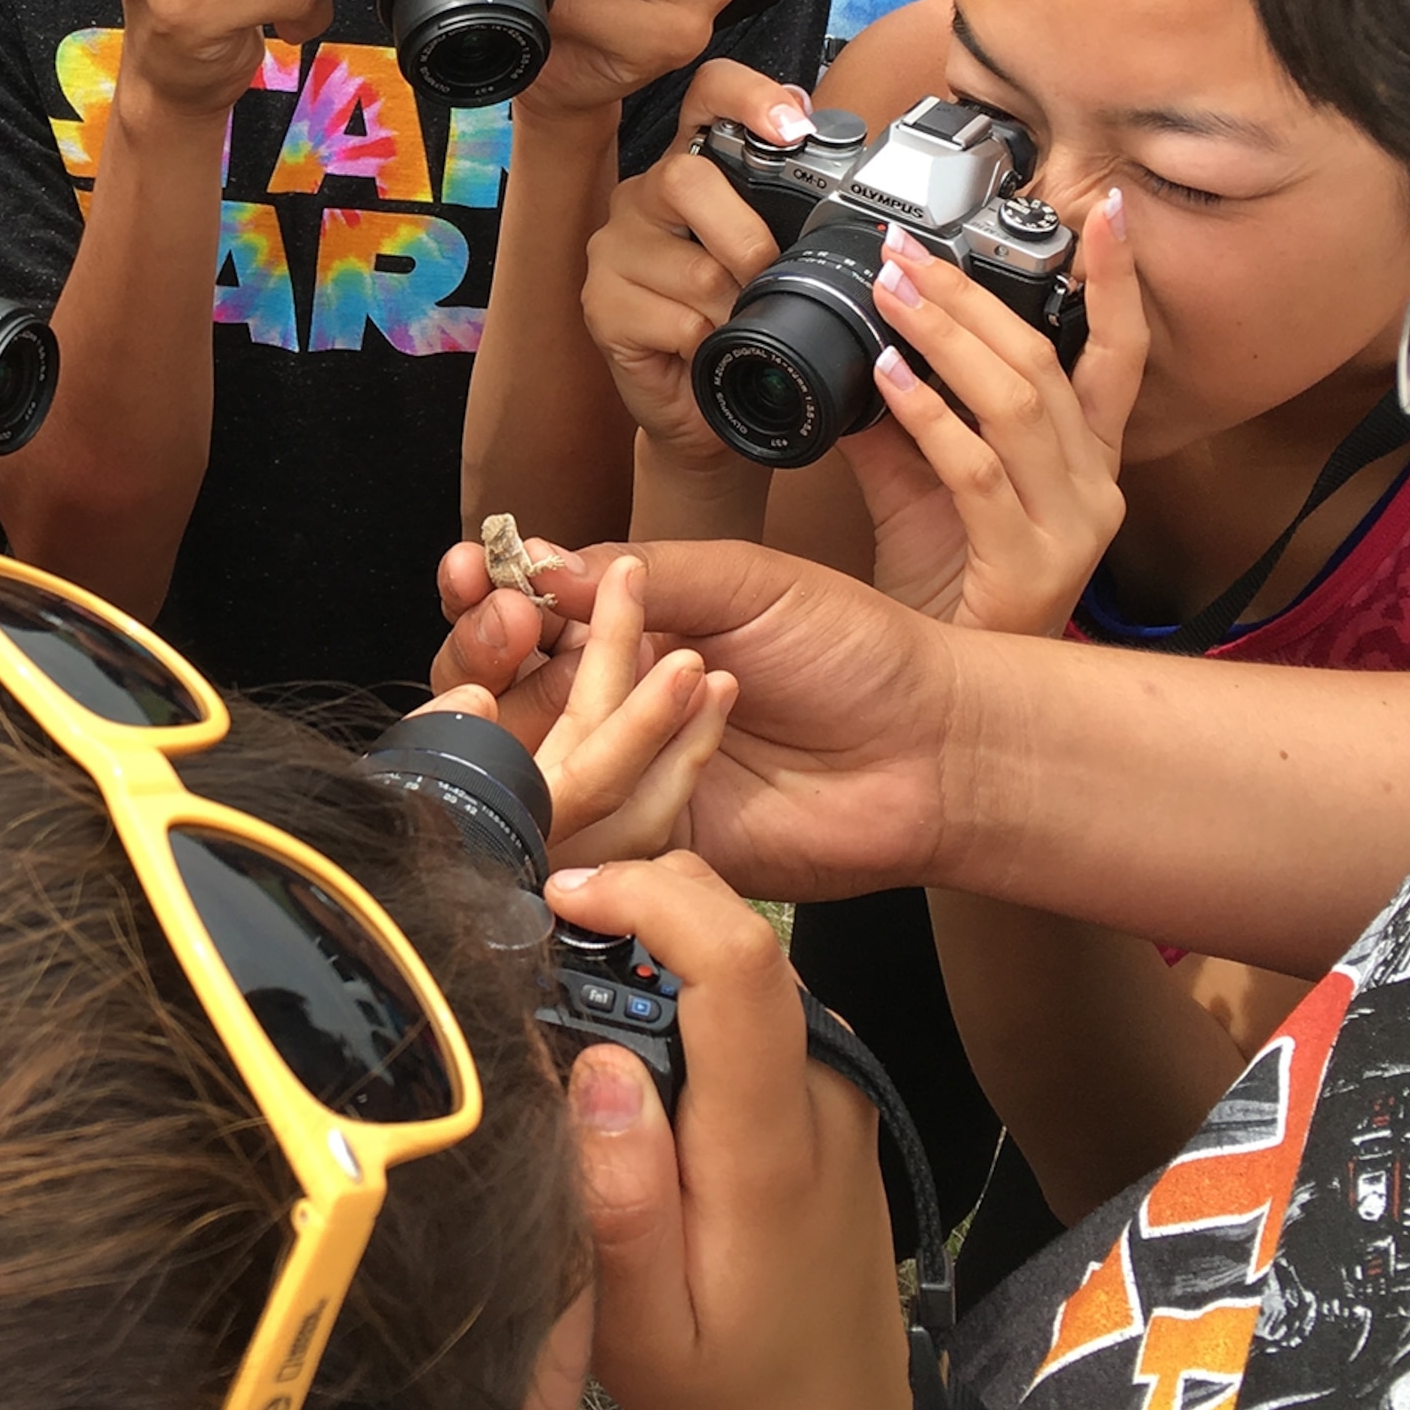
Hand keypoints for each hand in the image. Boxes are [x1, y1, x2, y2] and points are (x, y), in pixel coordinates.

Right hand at [438, 538, 965, 903]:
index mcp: (616, 632)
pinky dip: (606, 783)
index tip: (477, 570)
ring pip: (518, 764)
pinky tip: (665, 733)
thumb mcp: (746, 582)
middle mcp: (601, 706)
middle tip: (512, 626)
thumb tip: (538, 563)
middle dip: (477, 650)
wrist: (933, 750)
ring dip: (538, 713)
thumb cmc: (855, 652)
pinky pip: (588, 829)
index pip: (512, 613)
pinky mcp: (645, 846)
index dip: (480, 593)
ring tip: (606, 670)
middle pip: (486, 692)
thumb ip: (641, 574)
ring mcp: (618, 780)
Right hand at [557, 853, 907, 1409]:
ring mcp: (837, 1081)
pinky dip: (686, 980)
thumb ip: (621, 1204)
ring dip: (659, 943)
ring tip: (574, 985)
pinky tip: (630, 1032)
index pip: (740, 965)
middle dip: (641, 901)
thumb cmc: (719, 1377)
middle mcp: (823, 1091)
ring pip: (745, 957)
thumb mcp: (645, 1329)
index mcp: (771, 1144)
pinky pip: (754, 996)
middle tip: (545, 937)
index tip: (563, 898)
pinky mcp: (831, 1083)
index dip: (652, 899)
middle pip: (743, 934)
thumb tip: (597, 1068)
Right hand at [581, 61, 812, 471]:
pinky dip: (707, 343)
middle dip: (748, 239)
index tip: (790, 125)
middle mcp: (643, 197)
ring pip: (692, 267)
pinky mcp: (601, 305)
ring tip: (740, 327)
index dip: (747, 95)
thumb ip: (794, 210)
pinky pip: (673, 320)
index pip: (708, 96)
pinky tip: (705, 350)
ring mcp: (614, 249)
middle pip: (687, 177)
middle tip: (768, 278)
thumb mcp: (776, 259)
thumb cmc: (745, 323)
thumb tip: (847, 175)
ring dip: (735, 309)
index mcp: (692, 168)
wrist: (708, 405)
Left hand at [846, 192, 1148, 635]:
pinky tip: (887, 381)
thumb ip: (901, 420)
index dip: (1115, 280)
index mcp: (1084, 458)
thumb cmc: (950, 588)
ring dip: (947, 338)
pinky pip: (978, 473)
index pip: (1118, 352)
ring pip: (1019, 403)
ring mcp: (1070, 527)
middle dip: (973, 296)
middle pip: (1046, 362)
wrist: (948, 699)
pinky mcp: (1030, 566)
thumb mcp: (926, 486)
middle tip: (905, 249)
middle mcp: (1094, 486)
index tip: (1099, 208)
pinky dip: (929, 419)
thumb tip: (858, 348)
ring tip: (892, 292)